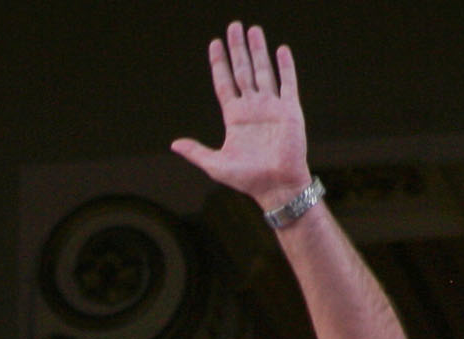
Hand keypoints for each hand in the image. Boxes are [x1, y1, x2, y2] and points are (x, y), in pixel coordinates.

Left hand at [171, 22, 310, 211]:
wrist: (276, 187)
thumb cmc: (247, 179)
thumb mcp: (215, 165)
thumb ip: (196, 151)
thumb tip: (174, 144)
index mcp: (234, 117)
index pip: (224, 83)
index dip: (219, 64)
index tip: (214, 44)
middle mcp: (252, 108)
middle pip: (243, 70)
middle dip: (237, 48)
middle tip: (234, 26)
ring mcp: (271, 107)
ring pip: (263, 71)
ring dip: (258, 50)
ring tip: (253, 30)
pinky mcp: (290, 110)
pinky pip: (287, 83)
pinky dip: (285, 67)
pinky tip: (280, 49)